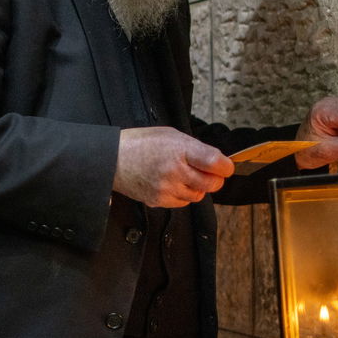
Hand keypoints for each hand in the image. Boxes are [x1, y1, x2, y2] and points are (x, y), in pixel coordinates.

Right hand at [114, 126, 233, 206]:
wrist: (112, 160)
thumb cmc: (140, 143)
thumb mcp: (170, 135)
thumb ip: (195, 147)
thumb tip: (216, 161)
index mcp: (180, 150)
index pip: (216, 163)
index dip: (226, 166)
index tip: (225, 166)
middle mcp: (175, 171)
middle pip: (212, 184)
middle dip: (214, 178)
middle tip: (207, 172)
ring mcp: (167, 188)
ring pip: (198, 196)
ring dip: (196, 187)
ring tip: (182, 176)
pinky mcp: (159, 201)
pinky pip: (182, 203)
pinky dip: (182, 195)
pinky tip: (171, 183)